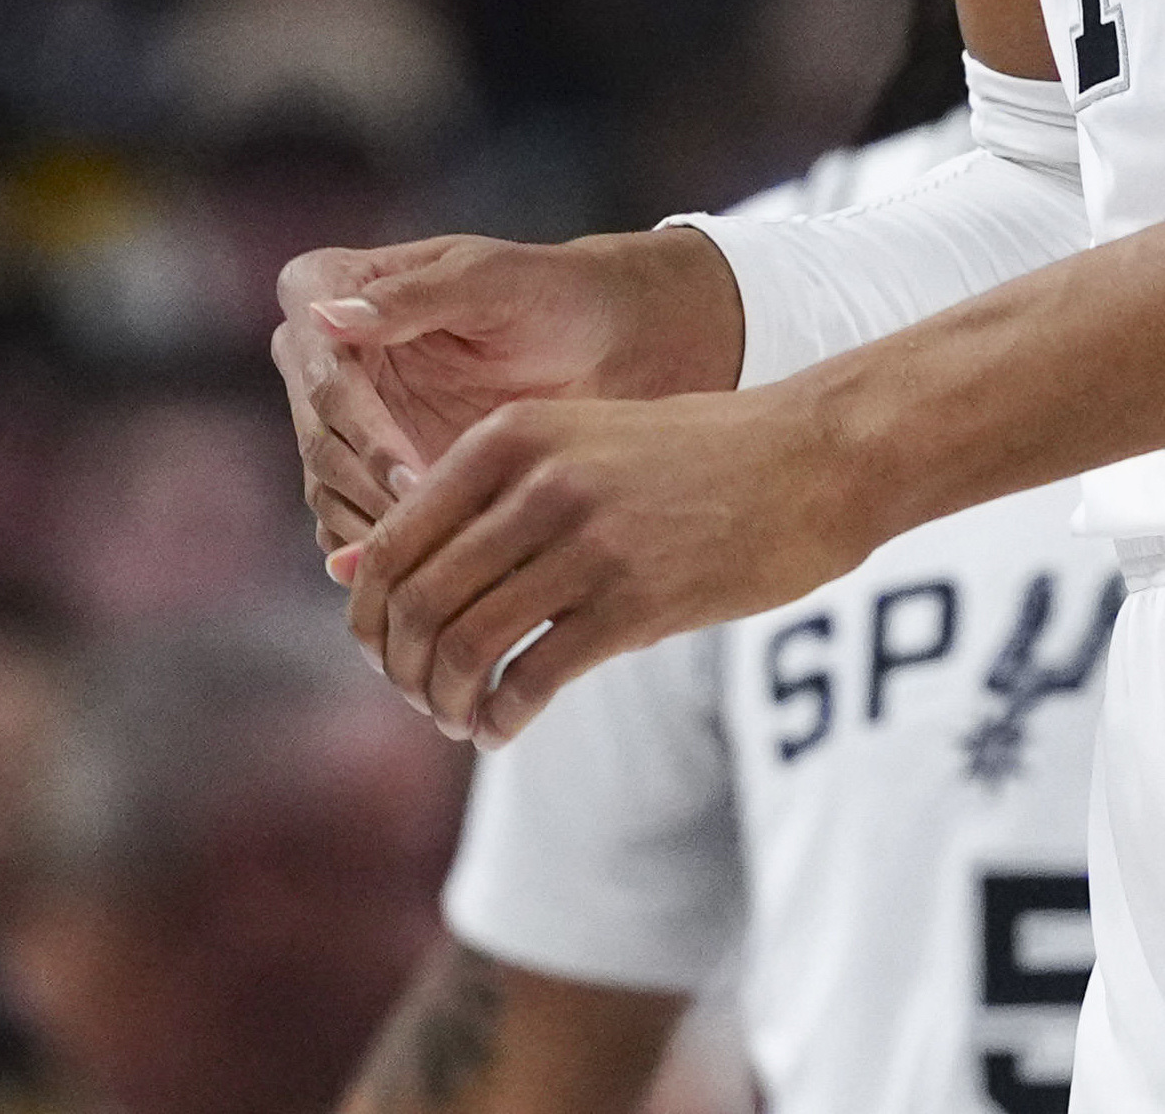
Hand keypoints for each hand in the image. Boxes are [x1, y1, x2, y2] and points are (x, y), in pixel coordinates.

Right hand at [271, 230, 743, 573]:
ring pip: (329, 492)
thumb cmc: (550, 293)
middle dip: (374, 492)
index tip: (411, 479)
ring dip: (381, 532)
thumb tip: (322, 316)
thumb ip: (409, 299)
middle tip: (440, 533)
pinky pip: (352, 523)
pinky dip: (389, 554)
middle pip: (320, 440)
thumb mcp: (487, 281)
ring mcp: (337, 418)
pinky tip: (438, 573)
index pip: (321, 374)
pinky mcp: (363, 470)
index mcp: (321, 288)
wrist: (599, 343)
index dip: (363, 432)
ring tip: (448, 562)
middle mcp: (315, 355)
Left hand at [347, 384, 871, 744]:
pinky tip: (505, 729)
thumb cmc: (689, 457)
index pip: (391, 543)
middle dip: (403, 669)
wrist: (815, 457)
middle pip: (418, 602)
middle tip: (422, 699)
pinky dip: (501, 718)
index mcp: (509, 436)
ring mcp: (587, 542)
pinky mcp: (636, 601)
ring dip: (446, 702)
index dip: (372, 617)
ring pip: (466, 645)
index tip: (387, 655)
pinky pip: (533, 678)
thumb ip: (468, 501)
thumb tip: (349, 569)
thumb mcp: (571, 447)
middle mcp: (537, 482)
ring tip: (461, 720)